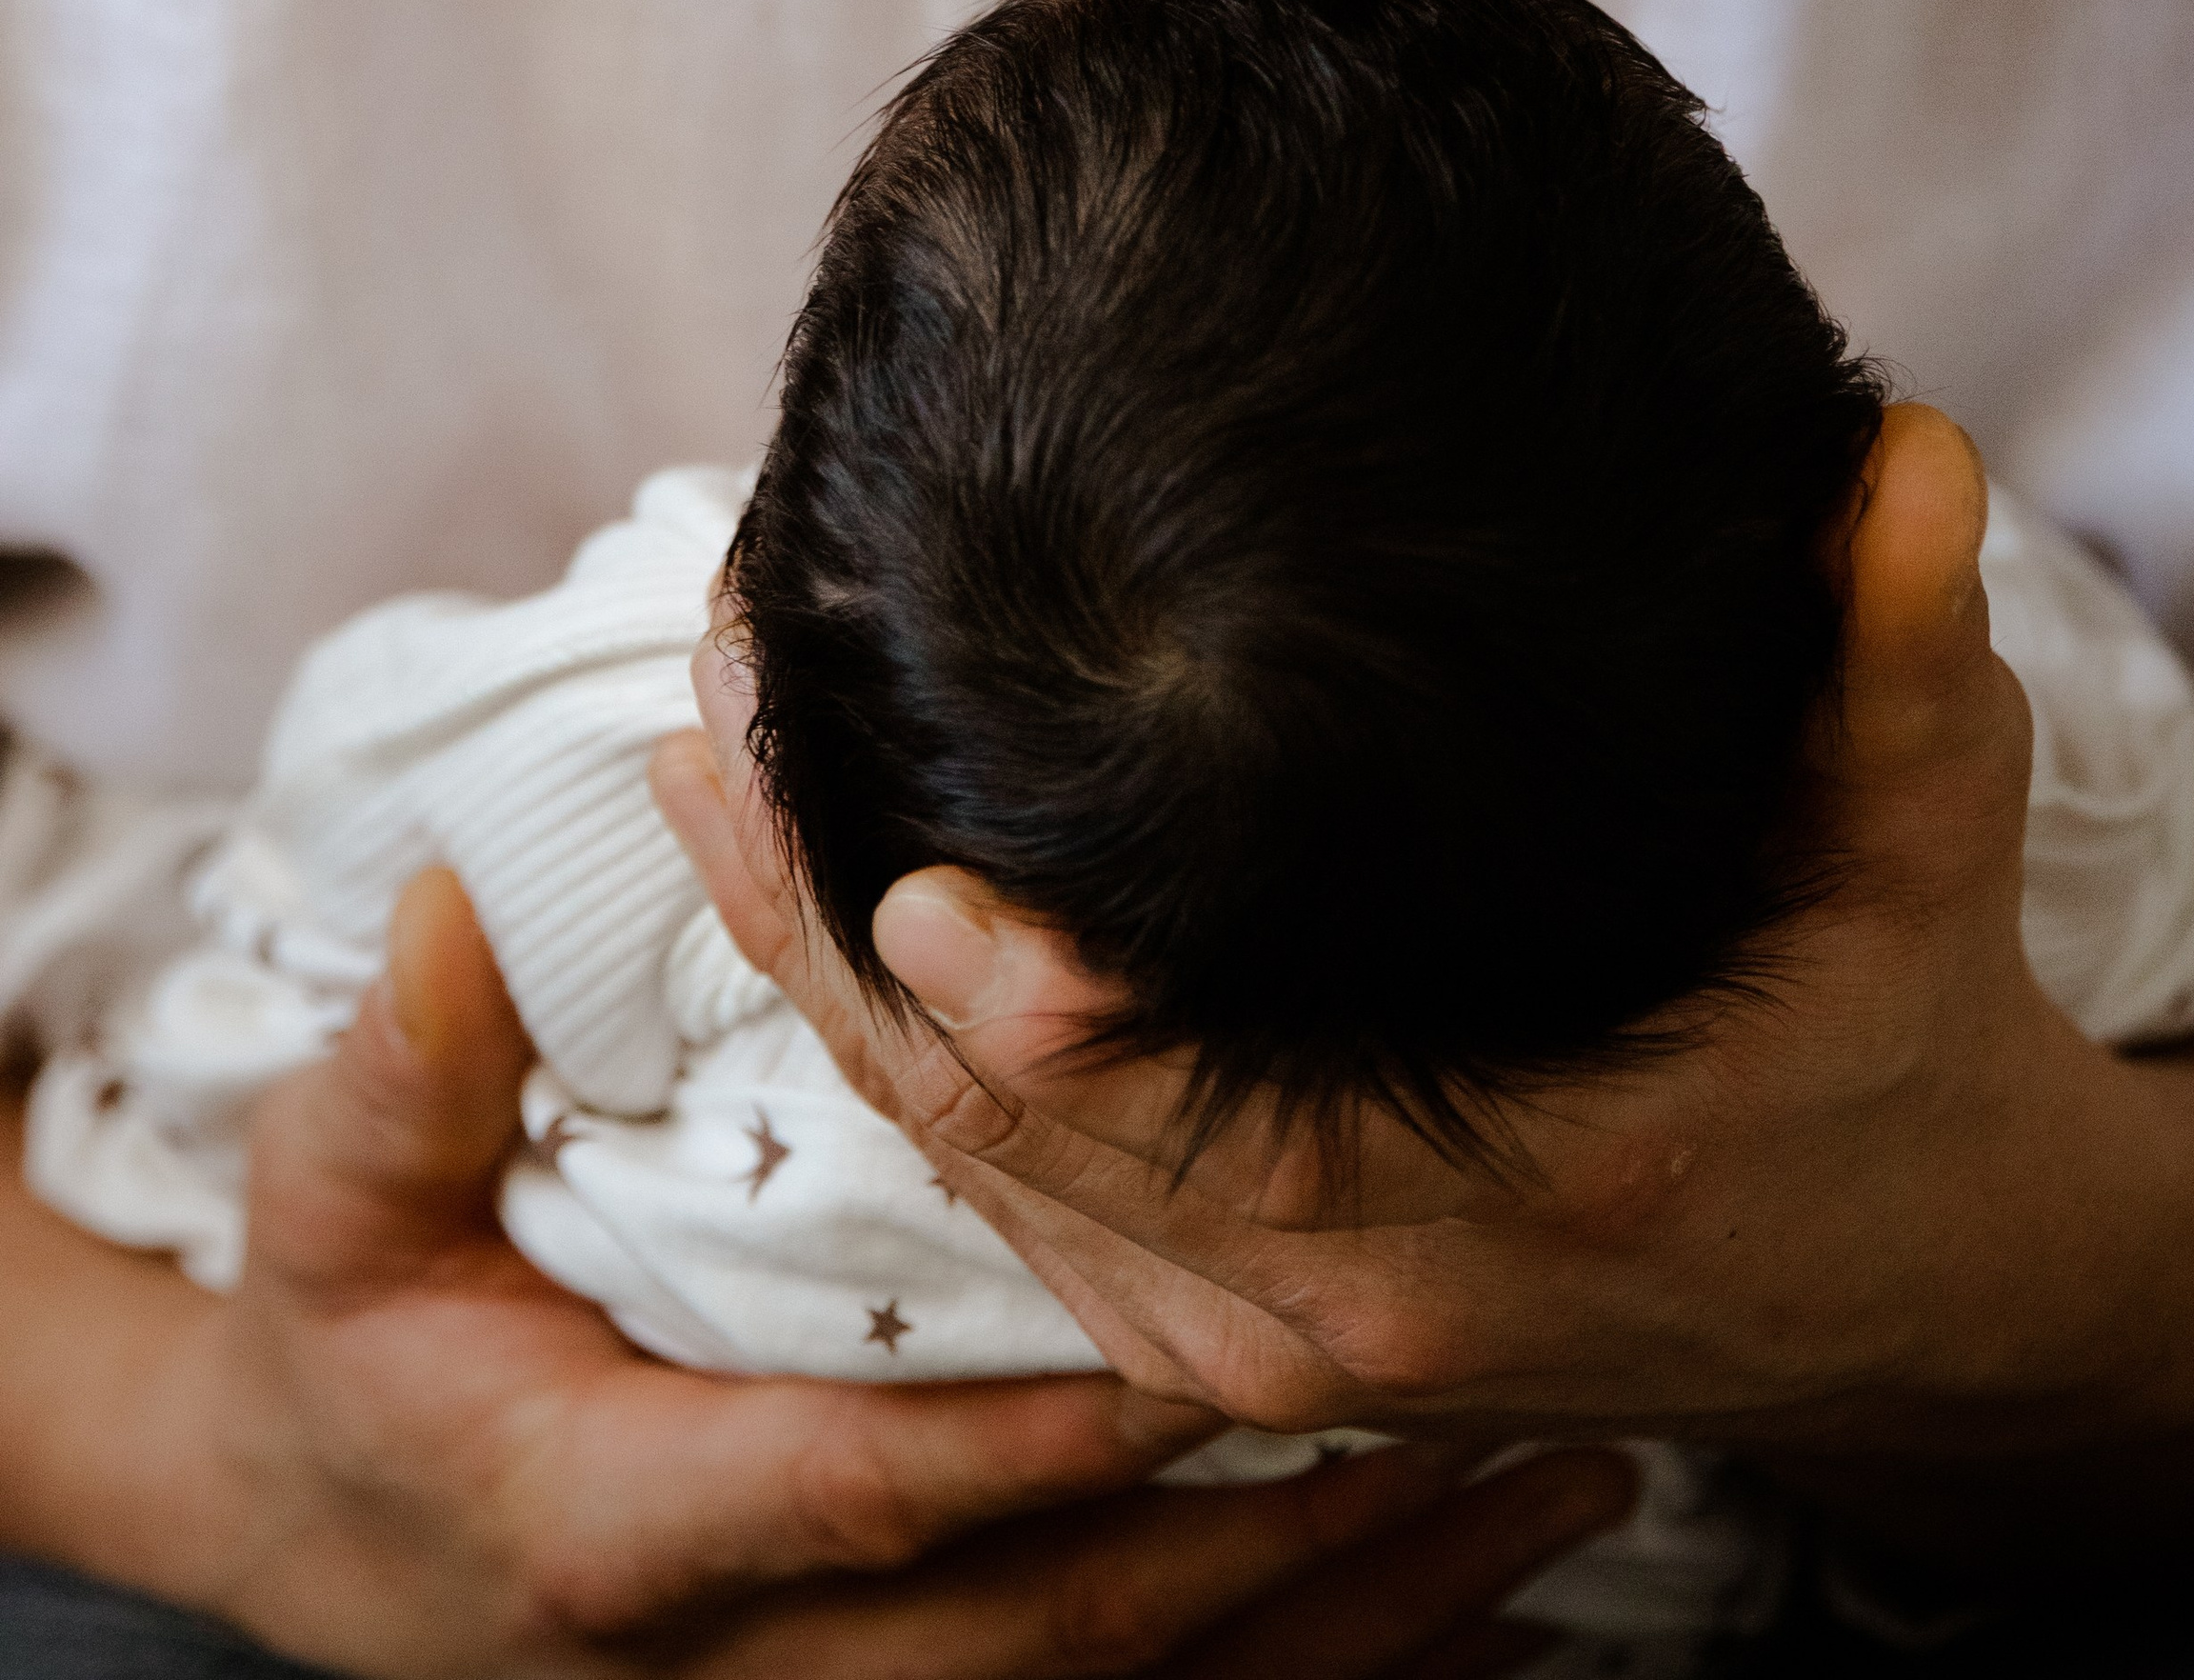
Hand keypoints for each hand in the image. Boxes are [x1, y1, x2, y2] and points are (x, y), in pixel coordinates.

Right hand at [6, 867, 1628, 1675]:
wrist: (344, 1532)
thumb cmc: (359, 1343)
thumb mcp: (331, 1198)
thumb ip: (408, 1061)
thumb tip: (466, 894)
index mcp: (636, 1523)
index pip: (873, 1488)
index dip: (1045, 1437)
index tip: (1221, 1355)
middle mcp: (767, 1661)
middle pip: (1064, 1634)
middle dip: (1287, 1550)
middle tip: (1492, 1431)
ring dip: (1353, 1625)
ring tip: (1558, 1514)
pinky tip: (1487, 1636)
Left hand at [658, 410, 2193, 1460]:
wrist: (1930, 1279)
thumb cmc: (1906, 1018)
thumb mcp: (1928, 828)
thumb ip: (1902, 646)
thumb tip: (1902, 447)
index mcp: (1521, 1174)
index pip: (1190, 1100)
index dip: (1012, 990)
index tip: (878, 832)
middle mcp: (1376, 1297)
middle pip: (1019, 1138)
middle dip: (833, 936)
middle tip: (709, 716)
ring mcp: (1303, 1349)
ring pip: (990, 1198)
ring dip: (826, 1006)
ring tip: (703, 788)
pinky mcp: (1267, 1348)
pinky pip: (1030, 1236)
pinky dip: (904, 1095)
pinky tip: (816, 938)